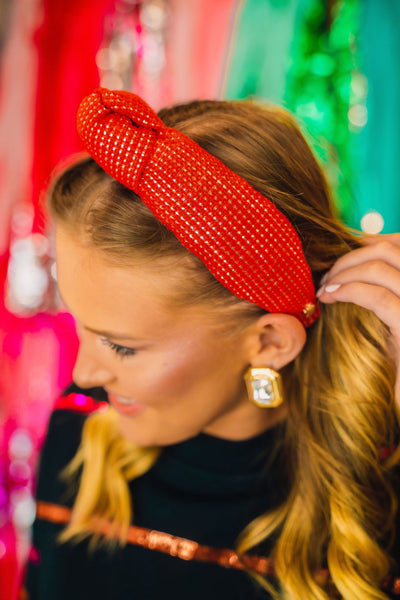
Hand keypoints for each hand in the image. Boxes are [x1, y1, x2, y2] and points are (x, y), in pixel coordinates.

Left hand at [317, 233, 399, 405]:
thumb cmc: (399, 361)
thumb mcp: (395, 316)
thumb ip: (383, 288)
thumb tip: (353, 262)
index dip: (372, 240)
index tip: (344, 252)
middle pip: (389, 249)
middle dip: (351, 255)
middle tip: (328, 275)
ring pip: (380, 266)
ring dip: (343, 270)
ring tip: (324, 287)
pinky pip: (376, 296)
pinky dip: (347, 290)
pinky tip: (328, 297)